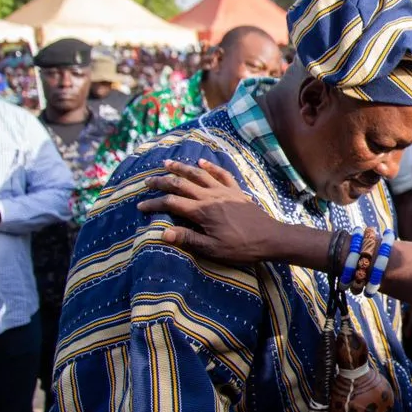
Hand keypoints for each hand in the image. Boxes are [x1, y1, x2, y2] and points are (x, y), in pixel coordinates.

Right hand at [137, 159, 275, 262]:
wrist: (271, 238)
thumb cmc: (241, 247)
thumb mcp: (212, 249)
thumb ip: (188, 239)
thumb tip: (162, 233)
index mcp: (202, 211)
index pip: (171, 203)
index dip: (154, 204)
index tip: (140, 206)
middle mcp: (211, 196)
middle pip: (181, 184)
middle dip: (162, 181)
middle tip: (147, 181)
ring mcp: (224, 191)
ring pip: (199, 174)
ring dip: (182, 168)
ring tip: (167, 163)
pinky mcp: (236, 191)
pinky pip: (222, 174)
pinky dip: (211, 166)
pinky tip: (202, 162)